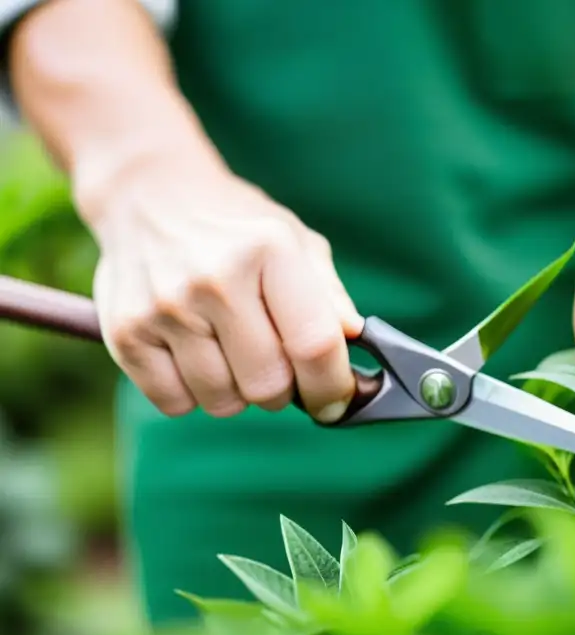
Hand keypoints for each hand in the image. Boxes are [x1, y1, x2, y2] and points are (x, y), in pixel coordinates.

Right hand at [87, 154, 361, 422]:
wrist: (147, 196)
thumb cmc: (237, 229)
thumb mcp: (295, 241)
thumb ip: (330, 295)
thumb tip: (355, 340)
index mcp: (269, 251)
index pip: (314, 345)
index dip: (332, 387)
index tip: (336, 401)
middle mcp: (215, 278)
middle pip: (269, 386)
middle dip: (284, 391)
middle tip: (276, 366)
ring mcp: (165, 307)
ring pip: (223, 402)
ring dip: (237, 393)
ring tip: (231, 352)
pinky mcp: (125, 332)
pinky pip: (175, 403)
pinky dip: (192, 394)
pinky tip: (194, 356)